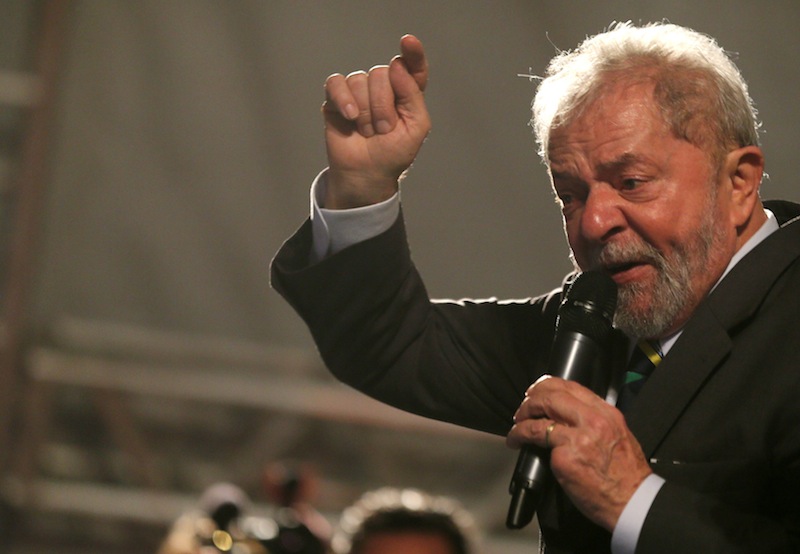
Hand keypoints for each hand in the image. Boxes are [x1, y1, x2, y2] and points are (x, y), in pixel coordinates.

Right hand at [322, 34, 430, 208]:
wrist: (366, 174)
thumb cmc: (393, 153)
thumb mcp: (416, 127)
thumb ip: (413, 94)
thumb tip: (396, 65)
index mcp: (406, 92)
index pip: (412, 66)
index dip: (412, 53)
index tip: (407, 42)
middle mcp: (383, 87)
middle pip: (383, 73)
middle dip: (384, 107)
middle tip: (383, 130)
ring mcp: (358, 91)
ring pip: (360, 79)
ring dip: (366, 112)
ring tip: (368, 131)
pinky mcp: (336, 99)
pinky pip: (336, 83)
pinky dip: (343, 99)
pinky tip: (350, 117)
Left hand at [507, 376, 652, 529]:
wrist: (633, 501)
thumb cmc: (627, 475)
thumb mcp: (618, 434)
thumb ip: (595, 421)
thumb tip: (569, 415)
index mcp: (606, 413)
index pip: (571, 387)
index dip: (547, 386)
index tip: (537, 391)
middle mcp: (592, 422)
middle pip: (551, 397)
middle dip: (531, 400)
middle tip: (523, 409)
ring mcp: (577, 439)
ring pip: (538, 418)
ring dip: (521, 421)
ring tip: (517, 427)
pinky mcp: (564, 458)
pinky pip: (537, 441)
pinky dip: (521, 439)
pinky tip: (518, 443)